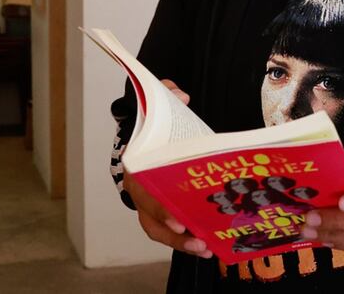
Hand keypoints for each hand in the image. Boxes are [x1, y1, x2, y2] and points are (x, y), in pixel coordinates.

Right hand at [123, 79, 211, 258]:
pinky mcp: (161, 210)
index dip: (160, 209)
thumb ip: (166, 95)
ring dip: (181, 243)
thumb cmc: (153, 127)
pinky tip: (208, 245)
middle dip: (174, 234)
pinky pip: (169, 231)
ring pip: (159, 231)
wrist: (144, 136)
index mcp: (136, 166)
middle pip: (152, 219)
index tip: (178, 220)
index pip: (144, 192)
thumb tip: (181, 96)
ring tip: (207, 249)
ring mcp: (147, 203)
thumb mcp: (157, 107)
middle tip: (199, 240)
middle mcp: (138, 189)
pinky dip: (185, 240)